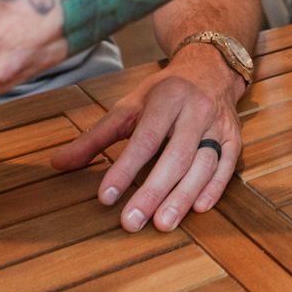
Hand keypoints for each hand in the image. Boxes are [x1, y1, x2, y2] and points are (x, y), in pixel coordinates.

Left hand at [49, 47, 242, 229]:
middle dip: (153, 191)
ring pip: (203, 164)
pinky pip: (227, 165)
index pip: (145, 138)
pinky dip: (214, 187)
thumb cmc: (164, 92)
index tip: (106, 197)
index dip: (125, 168)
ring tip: (163, 224)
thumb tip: (57, 164)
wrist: (210, 67)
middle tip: (132, 222)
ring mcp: (219, 124)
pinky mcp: (235, 137)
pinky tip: (199, 208)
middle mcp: (196, 110)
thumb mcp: (129, 105)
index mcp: (167, 98)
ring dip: (183, 196)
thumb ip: (95, 137)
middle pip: (176, 155)